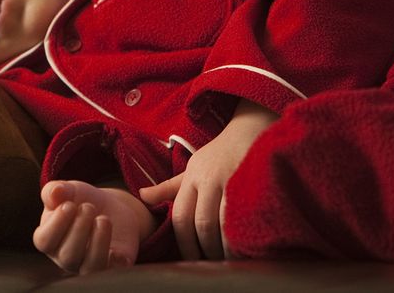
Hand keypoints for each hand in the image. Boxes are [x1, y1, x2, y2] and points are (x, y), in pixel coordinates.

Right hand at [33, 180, 155, 274]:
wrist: (110, 207)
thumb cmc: (80, 200)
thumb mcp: (67, 191)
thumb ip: (55, 190)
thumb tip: (55, 192)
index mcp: (49, 240)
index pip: (44, 241)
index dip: (56, 224)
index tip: (69, 205)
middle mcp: (66, 257)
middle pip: (67, 255)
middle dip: (79, 229)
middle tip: (89, 207)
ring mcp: (88, 264)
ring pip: (90, 267)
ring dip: (98, 243)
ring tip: (103, 219)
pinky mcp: (112, 266)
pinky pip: (113, 271)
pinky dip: (116, 262)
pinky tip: (117, 249)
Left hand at [139, 100, 277, 259]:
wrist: (252, 128)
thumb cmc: (219, 153)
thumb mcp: (192, 167)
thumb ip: (168, 187)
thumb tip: (141, 197)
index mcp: (192, 178)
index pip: (181, 217)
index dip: (185, 244)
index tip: (193, 260)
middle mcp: (208, 179)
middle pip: (201, 223)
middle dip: (206, 249)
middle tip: (212, 265)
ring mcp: (231, 180)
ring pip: (222, 223)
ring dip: (225, 247)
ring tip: (229, 260)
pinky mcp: (252, 182)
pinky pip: (245, 215)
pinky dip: (243, 234)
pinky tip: (246, 246)